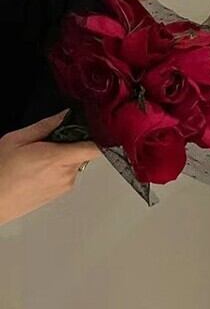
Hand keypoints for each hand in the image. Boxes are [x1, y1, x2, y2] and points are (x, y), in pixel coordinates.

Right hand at [0, 111, 98, 225]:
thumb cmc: (1, 172)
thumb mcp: (18, 139)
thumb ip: (46, 126)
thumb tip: (65, 115)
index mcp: (58, 158)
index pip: (95, 148)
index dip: (100, 137)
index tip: (97, 129)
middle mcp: (67, 174)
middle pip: (83, 153)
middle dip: (70, 144)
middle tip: (48, 142)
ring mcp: (66, 185)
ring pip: (75, 164)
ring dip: (63, 157)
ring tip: (38, 159)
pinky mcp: (62, 192)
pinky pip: (68, 174)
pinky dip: (58, 169)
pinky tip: (38, 169)